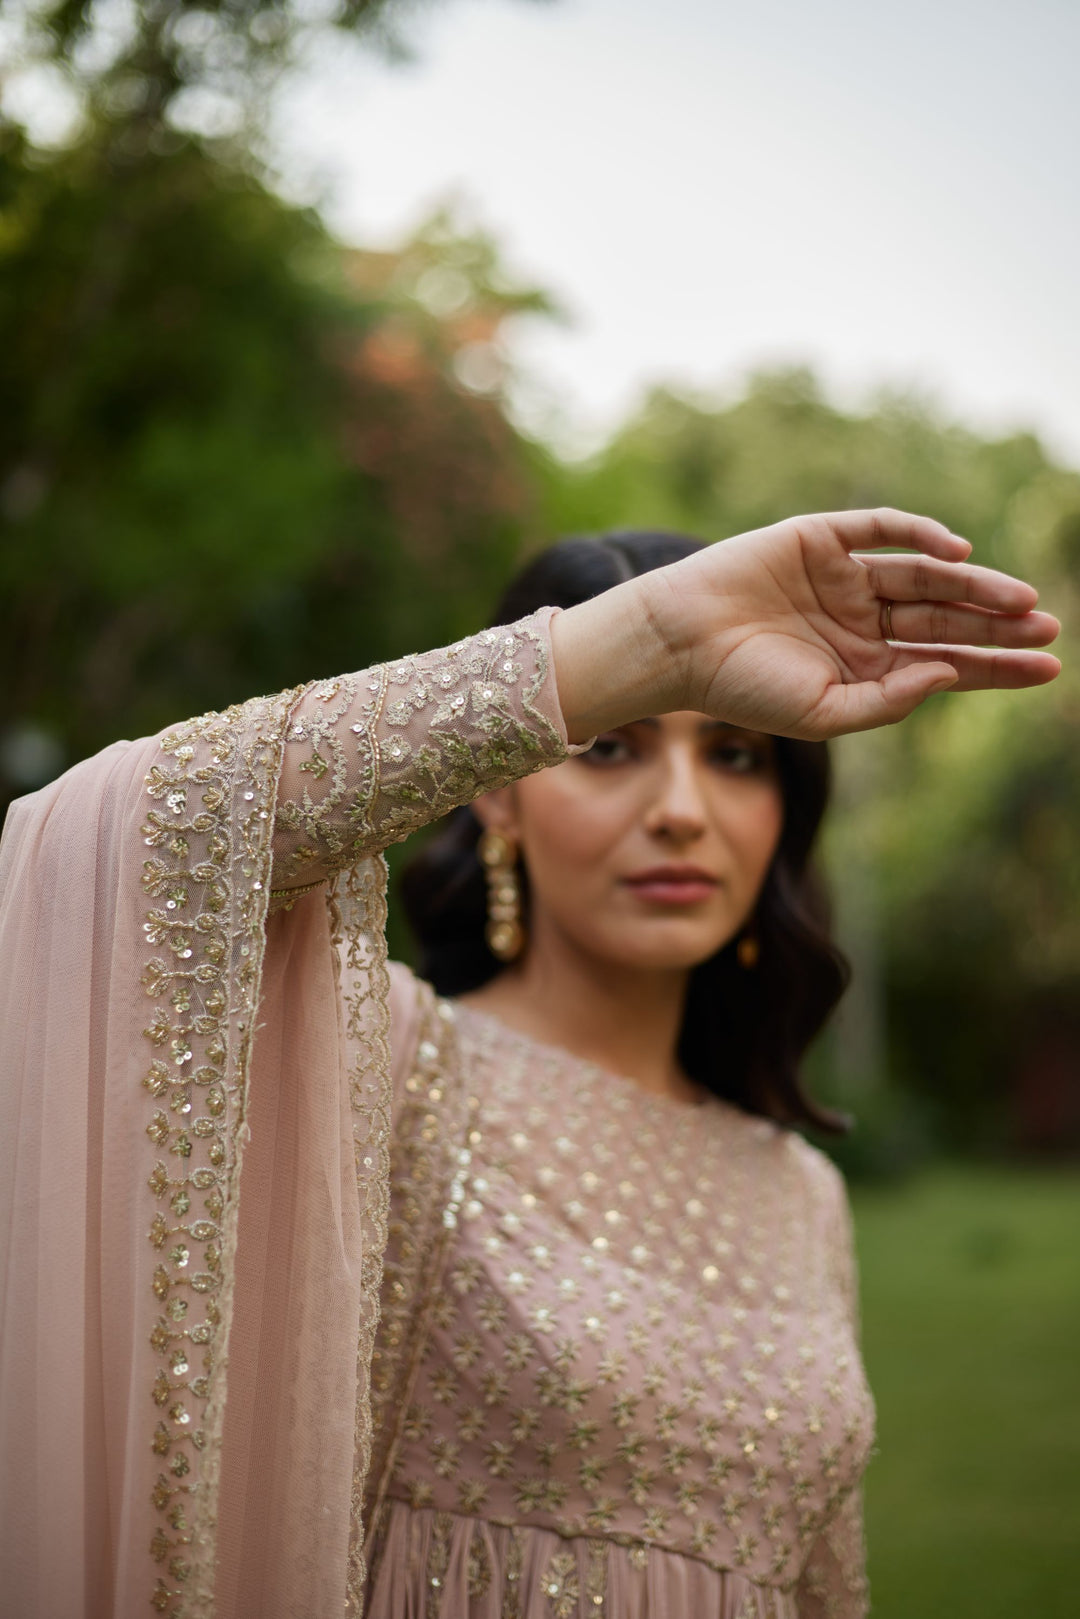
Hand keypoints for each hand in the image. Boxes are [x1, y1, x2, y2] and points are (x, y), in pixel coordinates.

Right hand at [553, 509, 1060, 742]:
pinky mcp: (821, 538)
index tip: (1049, 668)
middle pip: (945, 618)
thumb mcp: (823, 714)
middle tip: (1047, 627)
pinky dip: (919, 534)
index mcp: (864, 666)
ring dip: (973, 586)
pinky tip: (956, 551)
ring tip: (1019, 600)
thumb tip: (948, 672)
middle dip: (997, 625)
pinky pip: (880, 530)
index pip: (946, 663)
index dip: (997, 666)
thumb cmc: (742, 688)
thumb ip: (889, 700)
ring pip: (925, 575)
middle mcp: (862, 620)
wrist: (679, 643)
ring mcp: (843, 577)